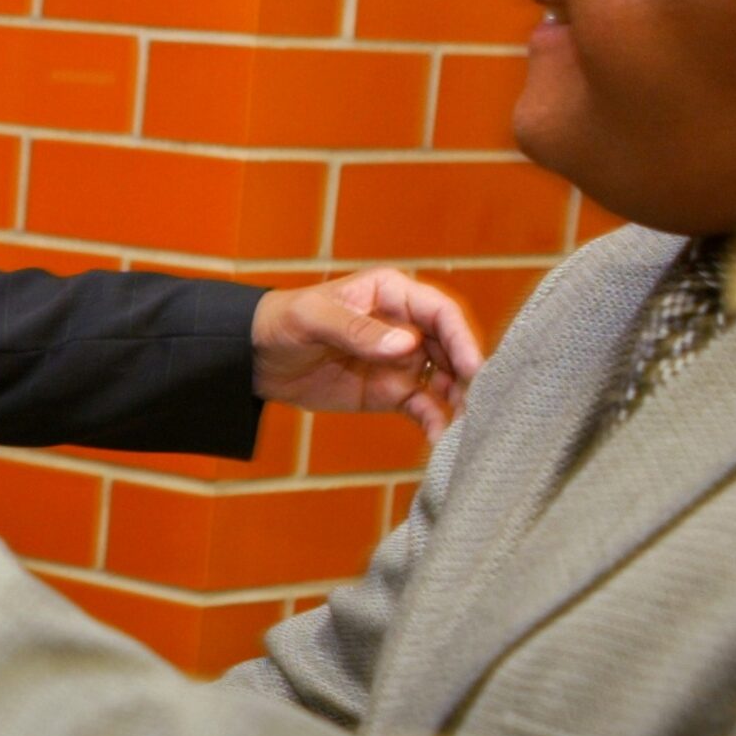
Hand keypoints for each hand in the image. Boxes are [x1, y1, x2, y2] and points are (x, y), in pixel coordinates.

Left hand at [250, 267, 482, 441]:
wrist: (255, 358)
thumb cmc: (283, 322)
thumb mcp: (314, 319)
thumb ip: (358, 331)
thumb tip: (408, 345)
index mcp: (393, 294)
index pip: (441, 313)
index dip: (461, 338)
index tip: (471, 368)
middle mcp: (407, 326)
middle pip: (452, 350)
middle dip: (468, 376)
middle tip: (480, 405)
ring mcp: (402, 361)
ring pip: (444, 381)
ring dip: (459, 401)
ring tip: (469, 427)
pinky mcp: (391, 392)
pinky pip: (423, 407)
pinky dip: (435, 422)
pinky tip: (442, 440)